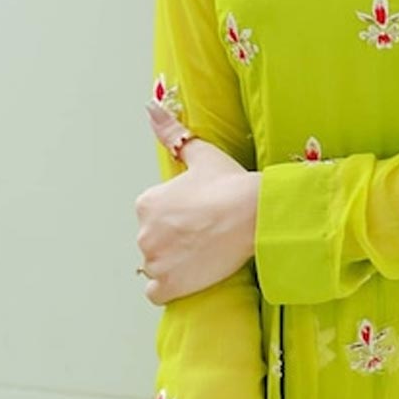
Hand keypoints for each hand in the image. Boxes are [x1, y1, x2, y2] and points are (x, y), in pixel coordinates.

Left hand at [136, 108, 260, 304]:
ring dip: (172, 263)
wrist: (254, 214)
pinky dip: (169, 287)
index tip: (198, 213)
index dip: (176, 215)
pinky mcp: (169, 286)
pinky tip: (190, 274)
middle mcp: (144, 232)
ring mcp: (155, 261)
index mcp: (147, 202)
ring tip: (201, 253)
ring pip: (155, 266)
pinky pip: (156, 293)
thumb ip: (171, 132)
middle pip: (153, 240)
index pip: (153, 214)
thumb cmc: (229, 184)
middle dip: (172, 239)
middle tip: (203, 233)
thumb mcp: (200, 154)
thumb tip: (150, 106)